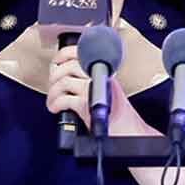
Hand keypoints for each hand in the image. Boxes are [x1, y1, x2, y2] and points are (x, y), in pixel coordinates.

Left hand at [46, 44, 160, 137]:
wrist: (131, 132)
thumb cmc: (117, 116)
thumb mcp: (106, 90)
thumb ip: (90, 79)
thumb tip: (64, 75)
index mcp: (105, 71)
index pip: (81, 52)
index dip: (63, 54)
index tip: (56, 62)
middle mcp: (100, 77)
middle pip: (69, 65)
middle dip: (54, 76)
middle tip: (53, 86)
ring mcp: (94, 90)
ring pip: (64, 81)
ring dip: (53, 92)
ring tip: (53, 101)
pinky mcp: (88, 105)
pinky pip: (64, 99)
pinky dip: (55, 104)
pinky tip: (56, 109)